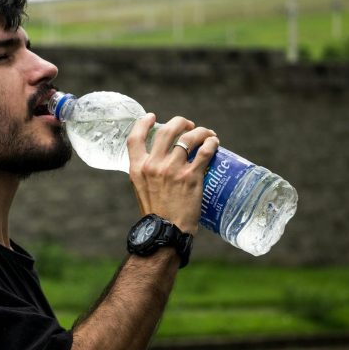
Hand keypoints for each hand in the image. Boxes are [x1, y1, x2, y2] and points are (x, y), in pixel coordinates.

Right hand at [126, 114, 218, 234]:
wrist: (166, 232)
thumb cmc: (155, 214)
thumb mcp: (141, 189)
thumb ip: (147, 172)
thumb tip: (159, 160)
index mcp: (137, 168)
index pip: (134, 138)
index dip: (142, 123)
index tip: (151, 117)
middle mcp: (153, 165)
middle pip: (166, 131)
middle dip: (180, 122)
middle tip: (188, 125)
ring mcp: (173, 169)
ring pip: (188, 137)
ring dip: (200, 131)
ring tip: (206, 134)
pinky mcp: (191, 176)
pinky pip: (204, 151)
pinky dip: (211, 143)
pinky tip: (214, 142)